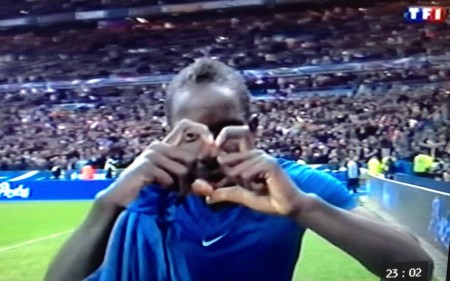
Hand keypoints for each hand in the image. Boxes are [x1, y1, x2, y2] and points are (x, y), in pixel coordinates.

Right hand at [100, 119, 214, 207]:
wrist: (121, 201)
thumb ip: (192, 182)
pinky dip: (167, 189)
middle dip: (192, 179)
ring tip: (169, 193)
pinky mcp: (147, 165)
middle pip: (190, 158)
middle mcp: (159, 146)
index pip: (186, 125)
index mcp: (166, 146)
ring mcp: (152, 154)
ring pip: (183, 170)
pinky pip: (170, 178)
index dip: (202, 131)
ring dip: (180, 187)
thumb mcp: (174, 185)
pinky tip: (156, 190)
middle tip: (183, 191)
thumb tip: (209, 187)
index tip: (212, 145)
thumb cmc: (150, 193)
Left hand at [192, 126, 305, 215]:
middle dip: (232, 180)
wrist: (288, 207)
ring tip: (259, 187)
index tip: (220, 168)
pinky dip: (251, 186)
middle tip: (251, 186)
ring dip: (244, 185)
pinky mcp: (268, 164)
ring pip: (235, 170)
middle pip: (225, 162)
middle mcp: (254, 152)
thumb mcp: (239, 195)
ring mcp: (261, 156)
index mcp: (247, 156)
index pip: (225, 150)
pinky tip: (263, 187)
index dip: (217, 158)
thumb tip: (203, 193)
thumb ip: (222, 192)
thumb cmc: (266, 199)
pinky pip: (245, 175)